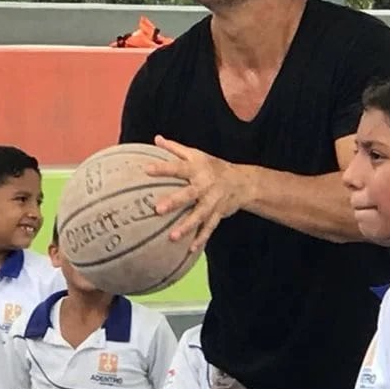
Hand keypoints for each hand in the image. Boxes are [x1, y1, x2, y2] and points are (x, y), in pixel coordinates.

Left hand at [148, 136, 249, 250]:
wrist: (243, 182)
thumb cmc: (212, 166)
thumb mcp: (196, 154)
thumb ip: (175, 148)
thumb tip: (156, 138)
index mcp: (197, 169)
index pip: (178, 167)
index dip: (163, 168)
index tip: (146, 169)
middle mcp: (205, 185)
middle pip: (189, 194)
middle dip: (175, 202)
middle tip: (158, 209)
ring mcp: (213, 201)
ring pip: (200, 215)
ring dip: (187, 226)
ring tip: (172, 237)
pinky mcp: (218, 214)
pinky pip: (209, 228)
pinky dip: (201, 239)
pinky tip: (191, 249)